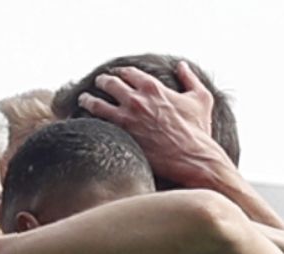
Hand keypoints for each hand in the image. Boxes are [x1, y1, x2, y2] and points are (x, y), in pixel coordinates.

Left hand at [78, 63, 232, 185]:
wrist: (192, 158)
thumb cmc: (197, 130)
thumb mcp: (200, 99)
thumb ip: (190, 78)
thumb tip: (181, 65)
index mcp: (153, 87)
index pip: (129, 72)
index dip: (121, 72)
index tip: (117, 73)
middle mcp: (136, 100)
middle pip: (109, 83)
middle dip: (102, 81)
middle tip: (98, 82)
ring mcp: (126, 119)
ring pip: (97, 104)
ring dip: (88, 99)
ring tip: (83, 99)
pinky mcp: (120, 137)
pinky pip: (97, 126)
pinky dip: (90, 121)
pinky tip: (85, 122)